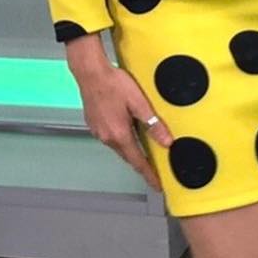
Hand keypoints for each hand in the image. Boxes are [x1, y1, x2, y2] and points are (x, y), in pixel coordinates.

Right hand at [69, 47, 170, 189]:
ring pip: (118, 146)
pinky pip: (110, 137)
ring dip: (130, 150)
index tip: (157, 185)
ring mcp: (98, 131)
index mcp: (120, 135)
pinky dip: (120, 139)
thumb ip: (153, 125)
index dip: (149, 175)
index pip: (138, 162)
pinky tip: (126, 131)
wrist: (90, 72)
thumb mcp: (139, 103)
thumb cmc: (113, 84)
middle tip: (153, 171)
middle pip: (128, 156)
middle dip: (141, 164)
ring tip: (142, 149)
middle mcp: (107, 137)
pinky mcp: (94, 124)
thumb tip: (167, 142)